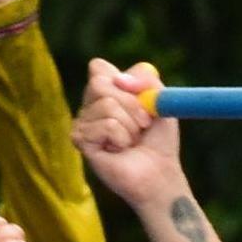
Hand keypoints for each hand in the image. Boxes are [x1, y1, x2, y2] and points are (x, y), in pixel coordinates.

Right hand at [72, 58, 187, 210]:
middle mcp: (90, 105)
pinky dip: (122, 137)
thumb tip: (119, 78)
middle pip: (99, 82)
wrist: (160, 173)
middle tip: (144, 123)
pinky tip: (120, 150)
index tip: (142, 96)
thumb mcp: (161, 101)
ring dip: (130, 125)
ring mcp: (83, 122)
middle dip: (131, 103)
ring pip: (106, 105)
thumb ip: (147, 79)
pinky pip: (106, 125)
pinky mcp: (81, 141)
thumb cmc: (159, 141)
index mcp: (106, 91)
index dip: (121, 79)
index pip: (98, 67)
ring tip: (133, 141)